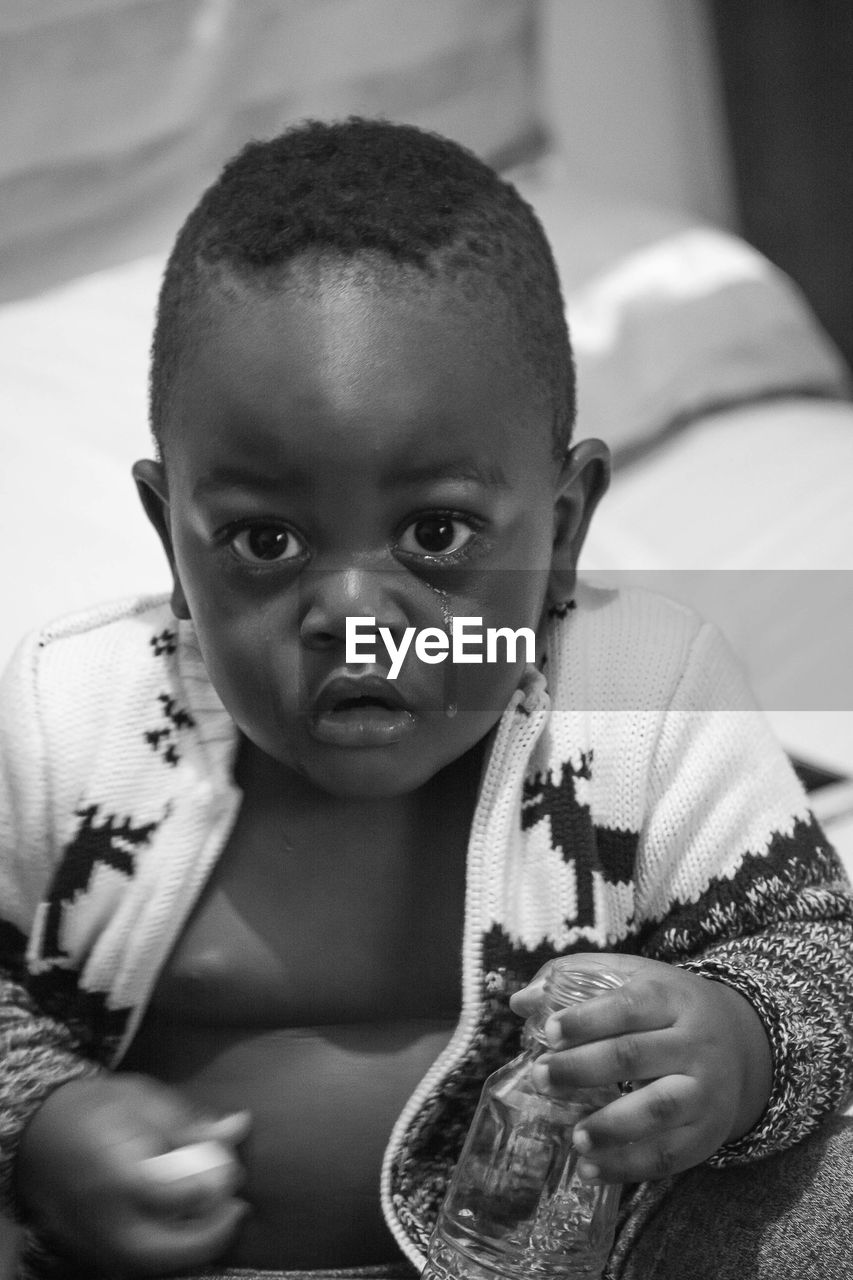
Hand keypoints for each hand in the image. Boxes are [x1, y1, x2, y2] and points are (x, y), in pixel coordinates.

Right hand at [16, 1073, 250, 1275]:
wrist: (40, 1132)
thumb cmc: (96, 1108)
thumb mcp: (144, 1099)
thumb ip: (190, 1123)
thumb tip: (239, 1127)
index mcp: (116, 1176)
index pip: (176, 1197)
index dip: (214, 1186)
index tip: (232, 1168)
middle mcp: (102, 1220)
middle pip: (165, 1250)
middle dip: (210, 1235)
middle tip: (237, 1207)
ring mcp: (93, 1243)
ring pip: (152, 1265)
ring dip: (192, 1248)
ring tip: (217, 1216)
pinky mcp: (90, 1253)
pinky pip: (135, 1265)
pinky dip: (168, 1252)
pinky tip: (188, 1224)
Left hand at [510, 953, 772, 1183]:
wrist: (743, 1043)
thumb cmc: (668, 1007)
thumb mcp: (635, 979)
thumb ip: (578, 980)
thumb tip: (520, 1001)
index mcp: (672, 999)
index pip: (628, 1006)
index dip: (587, 1020)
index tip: (549, 1031)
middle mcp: (694, 1044)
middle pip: (635, 1056)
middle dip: (583, 1068)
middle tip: (540, 1076)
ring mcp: (705, 1091)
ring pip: (658, 1110)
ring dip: (611, 1126)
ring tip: (572, 1135)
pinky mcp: (707, 1133)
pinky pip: (668, 1155)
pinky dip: (627, 1166)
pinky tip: (589, 1168)